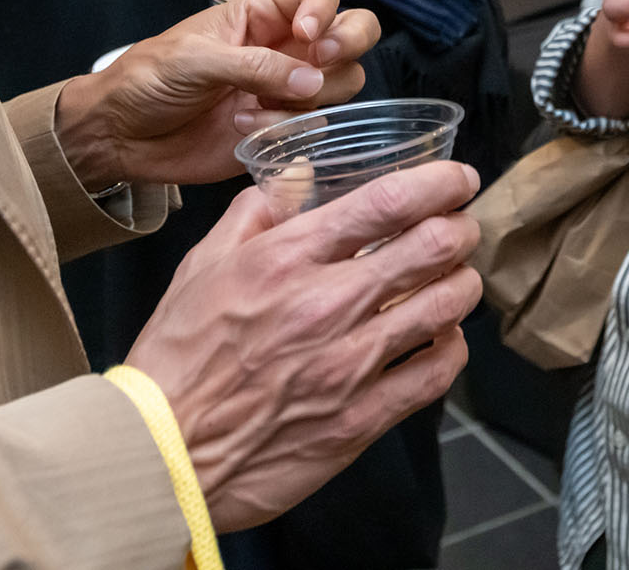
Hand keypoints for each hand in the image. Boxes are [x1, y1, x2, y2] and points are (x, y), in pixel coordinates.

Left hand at [56, 0, 374, 188]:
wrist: (121, 135)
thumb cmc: (148, 80)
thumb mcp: (195, 61)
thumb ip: (255, 66)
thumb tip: (313, 79)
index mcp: (261, 15)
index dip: (326, 9)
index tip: (307, 35)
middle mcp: (284, 48)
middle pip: (351, 33)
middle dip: (349, 44)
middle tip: (322, 62)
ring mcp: (286, 89)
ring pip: (341, 83)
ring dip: (308, 97)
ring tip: (254, 107)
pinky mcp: (280, 128)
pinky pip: (313, 126)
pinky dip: (287, 130)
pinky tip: (246, 130)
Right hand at [126, 161, 481, 528]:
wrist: (165, 454)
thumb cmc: (178, 360)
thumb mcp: (202, 266)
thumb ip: (257, 212)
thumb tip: (298, 174)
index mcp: (288, 259)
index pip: (388, 201)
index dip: (440, 181)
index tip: (456, 179)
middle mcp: (327, 305)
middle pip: (434, 246)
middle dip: (461, 227)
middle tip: (460, 226)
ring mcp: (350, 365)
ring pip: (447, 305)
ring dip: (463, 282)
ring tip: (455, 277)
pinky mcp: (362, 418)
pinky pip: (436, 373)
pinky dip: (452, 346)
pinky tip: (441, 336)